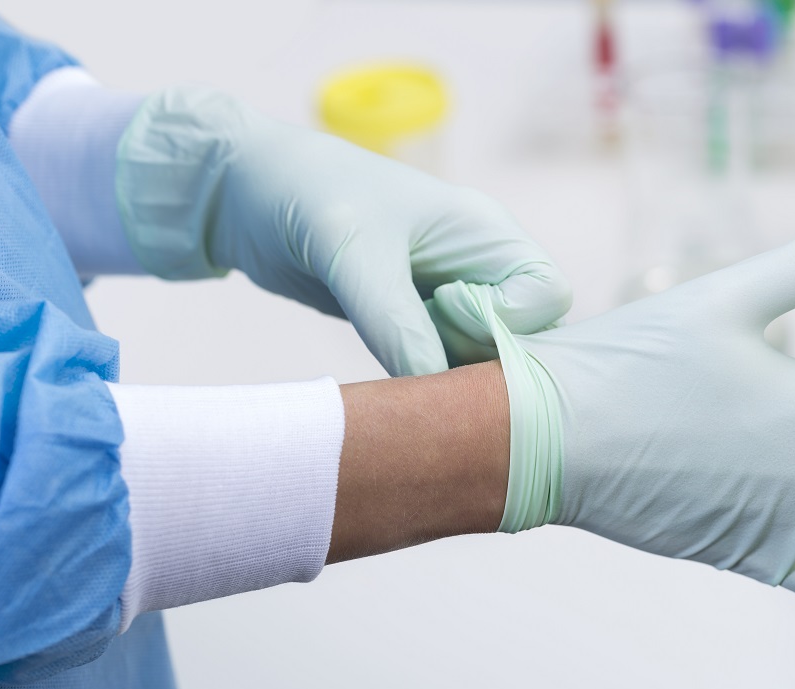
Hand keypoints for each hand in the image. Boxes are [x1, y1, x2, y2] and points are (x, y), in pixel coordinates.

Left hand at [116, 87, 570, 375]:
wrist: (247, 195)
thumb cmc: (307, 195)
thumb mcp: (351, 253)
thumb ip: (395, 319)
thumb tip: (433, 387)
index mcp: (486, 231)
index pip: (547, 296)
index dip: (506, 318)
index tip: (441, 305)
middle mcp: (481, 265)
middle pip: (525, 336)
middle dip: (478, 354)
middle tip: (414, 343)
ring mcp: (452, 296)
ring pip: (485, 359)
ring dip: (447, 372)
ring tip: (390, 352)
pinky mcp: (419, 322)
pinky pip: (445, 366)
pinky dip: (423, 378)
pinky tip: (386, 367)